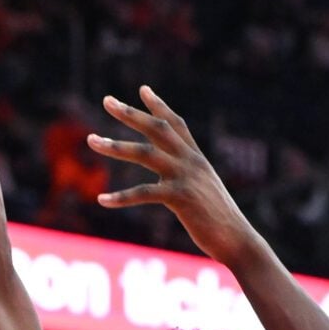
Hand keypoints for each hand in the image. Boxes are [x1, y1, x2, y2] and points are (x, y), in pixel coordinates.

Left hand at [88, 88, 261, 265]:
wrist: (237, 239)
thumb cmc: (219, 220)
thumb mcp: (204, 191)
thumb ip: (189, 177)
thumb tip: (175, 179)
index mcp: (196, 159)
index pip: (176, 124)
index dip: (159, 106)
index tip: (142, 89)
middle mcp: (191, 162)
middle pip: (157, 129)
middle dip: (131, 114)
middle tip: (107, 100)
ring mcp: (185, 177)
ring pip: (145, 153)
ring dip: (115, 146)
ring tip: (91, 140)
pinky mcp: (180, 198)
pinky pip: (144, 193)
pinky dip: (121, 197)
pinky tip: (101, 199)